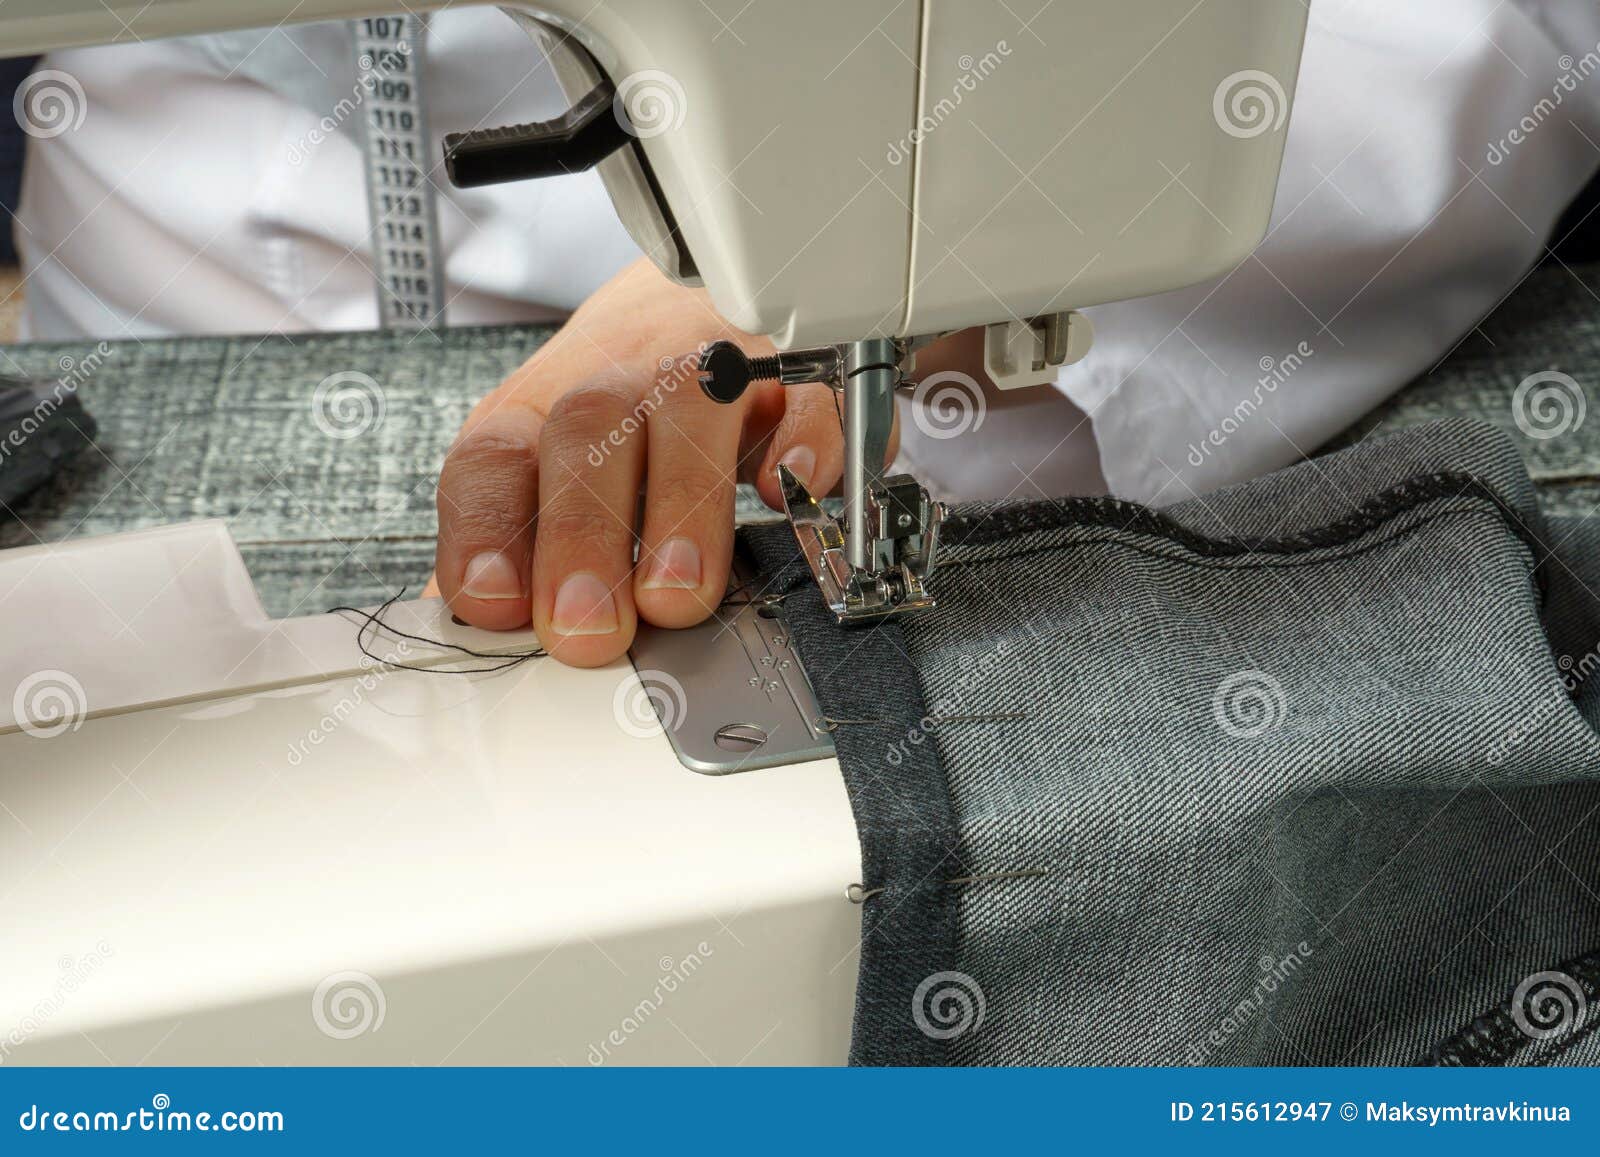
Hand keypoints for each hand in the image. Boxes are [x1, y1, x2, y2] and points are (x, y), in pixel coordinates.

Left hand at [433, 256, 873, 666]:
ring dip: (682, 504)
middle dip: (583, 534)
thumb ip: (508, 566)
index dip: (488, 531)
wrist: (688, 311)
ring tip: (675, 594)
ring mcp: (706, 371)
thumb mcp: (542, 484)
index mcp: (536, 413)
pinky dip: (799, 442)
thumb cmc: (613, 421)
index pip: (494, 461)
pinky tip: (787, 491)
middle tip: (588, 628)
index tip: (493, 604)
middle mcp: (616, 379)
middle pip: (587, 429)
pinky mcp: (790, 376)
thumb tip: (464, 650)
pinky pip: (803, 395)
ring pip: (690, 405)